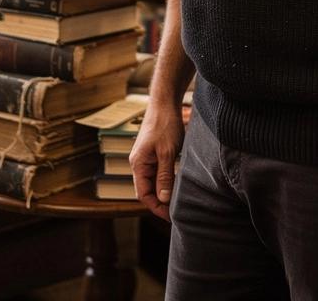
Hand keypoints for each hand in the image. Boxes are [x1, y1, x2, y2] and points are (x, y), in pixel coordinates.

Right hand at [129, 101, 183, 220]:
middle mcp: (139, 162)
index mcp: (138, 164)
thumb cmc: (165, 124)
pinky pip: (158, 172)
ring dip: (164, 191)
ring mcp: (146, 157)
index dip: (156, 207)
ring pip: (153, 181)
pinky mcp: (154, 152)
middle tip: (177, 212)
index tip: (170, 216)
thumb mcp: (167, 152)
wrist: (164, 102)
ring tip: (178, 201)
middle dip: (160, 202)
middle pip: (147, 189)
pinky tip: (177, 184)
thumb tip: (163, 199)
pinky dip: (166, 180)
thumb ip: (165, 176)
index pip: (143, 194)